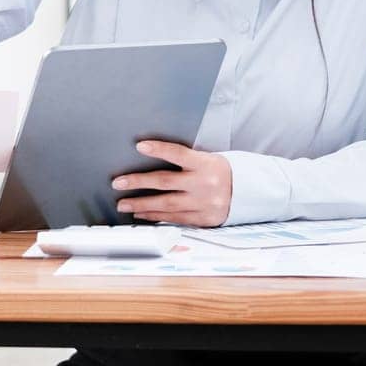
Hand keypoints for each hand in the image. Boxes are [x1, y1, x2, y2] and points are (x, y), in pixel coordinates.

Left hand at [112, 141, 233, 226]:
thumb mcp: (207, 159)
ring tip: (123, 204)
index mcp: (205, 164)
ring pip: (166, 204)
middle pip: (165, 182)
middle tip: (117, 183)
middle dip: (138, 182)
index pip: (178, 154)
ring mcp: (203, 204)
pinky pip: (175, 218)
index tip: (139, 146)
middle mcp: (204, 184)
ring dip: (141, 204)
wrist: (248, 193)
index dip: (159, 149)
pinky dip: (156, 216)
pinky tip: (141, 214)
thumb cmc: (220, 171)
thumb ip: (185, 161)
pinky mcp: (203, 219)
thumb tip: (150, 156)